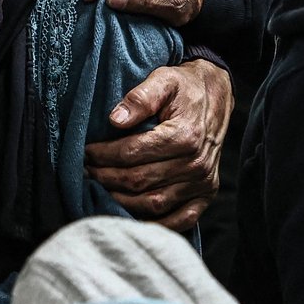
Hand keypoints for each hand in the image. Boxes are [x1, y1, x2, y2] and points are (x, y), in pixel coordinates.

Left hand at [84, 59, 230, 229]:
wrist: (217, 96)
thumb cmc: (185, 88)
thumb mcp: (163, 79)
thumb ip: (141, 97)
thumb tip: (115, 119)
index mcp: (185, 136)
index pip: (132, 153)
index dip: (104, 155)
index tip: (87, 153)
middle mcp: (196, 163)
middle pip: (139, 181)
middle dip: (106, 178)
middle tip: (87, 172)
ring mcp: (203, 182)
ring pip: (153, 203)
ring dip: (122, 201)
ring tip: (101, 190)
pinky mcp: (207, 193)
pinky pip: (180, 219)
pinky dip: (155, 224)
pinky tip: (132, 216)